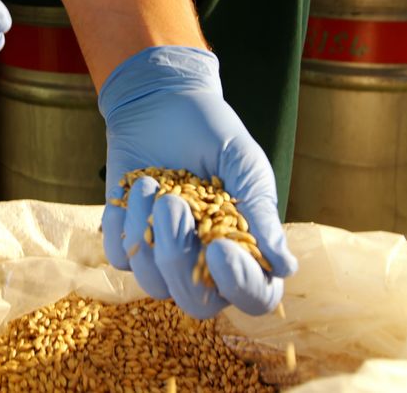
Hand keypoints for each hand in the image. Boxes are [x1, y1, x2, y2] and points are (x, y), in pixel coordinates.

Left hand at [99, 47, 296, 318]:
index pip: (255, 297)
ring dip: (148, 231)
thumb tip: (286, 267)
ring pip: (152, 284)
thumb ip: (261, 213)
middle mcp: (205, 263)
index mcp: (245, 249)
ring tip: (152, 185)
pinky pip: (120, 257)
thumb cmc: (213, 133)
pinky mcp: (128, 240)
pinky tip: (134, 189)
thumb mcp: (244, 164)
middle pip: (196, 304)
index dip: (240, 284)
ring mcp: (164, 256)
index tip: (219, 246)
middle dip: (179, 259)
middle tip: (173, 205)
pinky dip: (122, 223)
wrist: (162, 102)